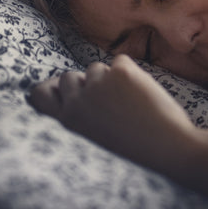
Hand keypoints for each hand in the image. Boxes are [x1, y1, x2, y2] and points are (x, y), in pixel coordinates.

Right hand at [29, 54, 195, 171]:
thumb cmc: (133, 142)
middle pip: (69, 76)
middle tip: (109, 102)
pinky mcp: (120, 72)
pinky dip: (130, 72)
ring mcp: (98, 85)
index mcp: (69, 121)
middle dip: (86, 83)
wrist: (167, 147)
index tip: (62, 90)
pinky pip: (120, 61)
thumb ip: (78, 110)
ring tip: (128, 103)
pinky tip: (140, 93)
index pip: (40, 94)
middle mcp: (77, 102)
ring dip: (110, 78)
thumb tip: (69, 81)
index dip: (51, 88)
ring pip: (96, 68)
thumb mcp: (93, 133)